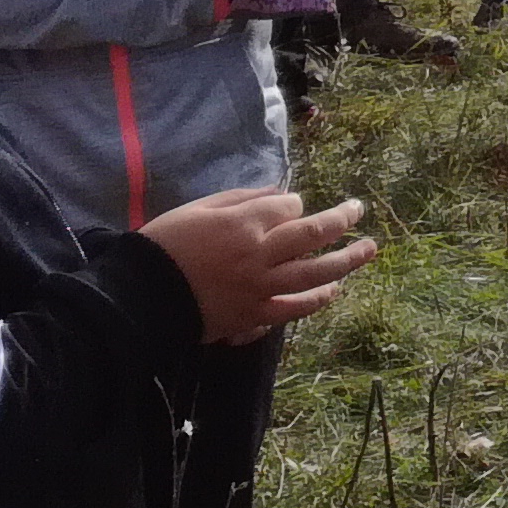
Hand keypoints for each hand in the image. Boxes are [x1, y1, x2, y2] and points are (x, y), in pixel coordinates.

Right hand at [140, 187, 372, 342]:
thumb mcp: (198, 209)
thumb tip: (278, 192)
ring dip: (347, 260)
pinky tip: (335, 290)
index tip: (289, 207)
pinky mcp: (254, 315)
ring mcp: (261, 287)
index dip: (294, 205)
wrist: (138, 297)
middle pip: (313, 234)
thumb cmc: (164, 246)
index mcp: (244, 224)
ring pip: (315, 273)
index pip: (289, 208)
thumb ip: (241, 198)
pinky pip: (295, 308)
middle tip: (358, 211)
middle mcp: (260, 254)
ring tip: (369, 249)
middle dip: (341, 220)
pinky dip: (318, 299)